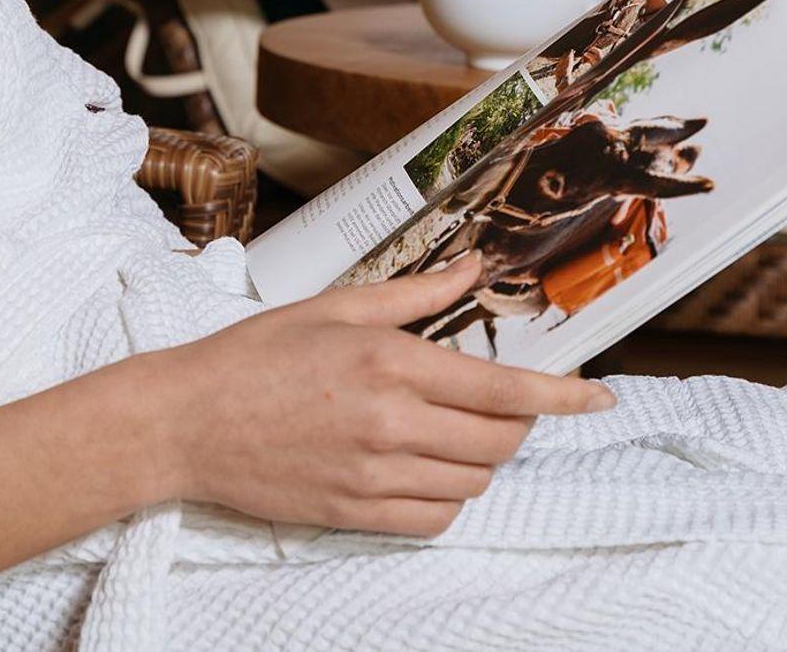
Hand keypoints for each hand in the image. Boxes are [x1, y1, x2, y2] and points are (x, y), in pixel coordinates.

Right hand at [150, 255, 613, 535]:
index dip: (563, 395)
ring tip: (456, 431)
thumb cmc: (256, 355)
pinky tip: (430, 470)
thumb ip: (415, 293)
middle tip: (503, 402)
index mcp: (390, 362)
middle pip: (499, 440)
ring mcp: (373, 474)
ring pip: (472, 482)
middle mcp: (391, 422)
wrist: (187, 422)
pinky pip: (433, 518)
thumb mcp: (337, 306)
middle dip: (519, 423)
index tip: (600, 397)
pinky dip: (447, 498)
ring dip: (482, 460)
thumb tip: (474, 268)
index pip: (503, 387)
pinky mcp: (354, 512)